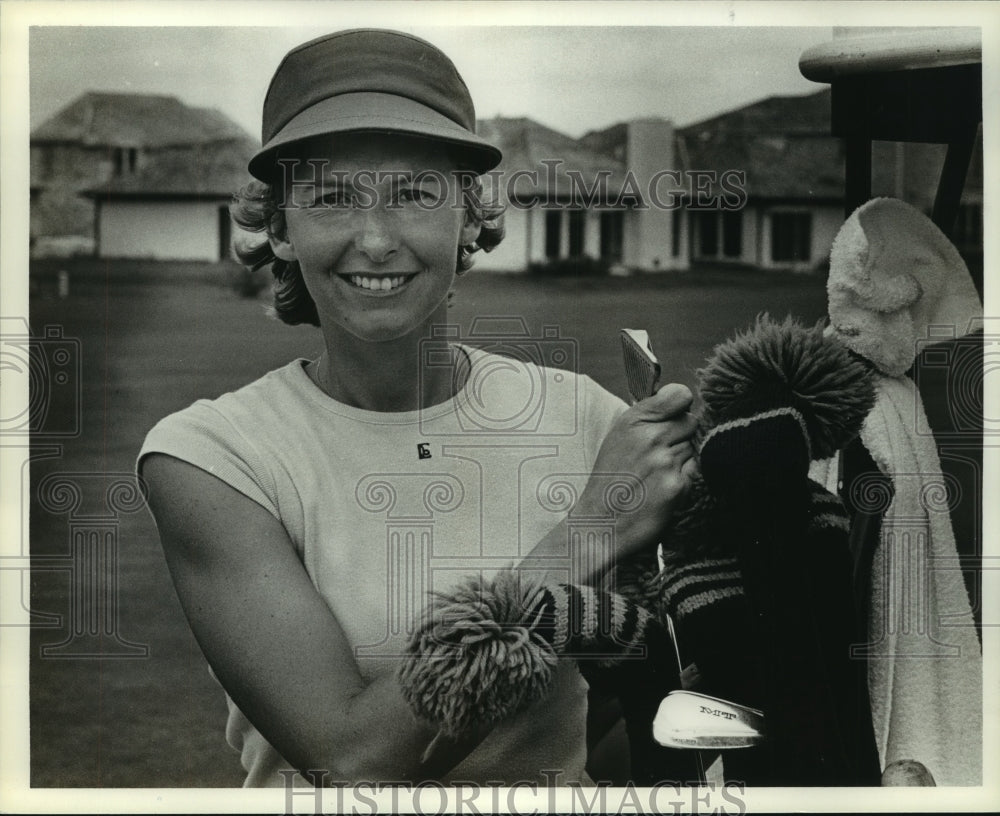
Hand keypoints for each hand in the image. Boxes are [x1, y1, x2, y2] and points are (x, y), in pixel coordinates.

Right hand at [578, 383, 697, 558]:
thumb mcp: (617, 438)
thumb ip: (646, 419)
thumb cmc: (608, 482)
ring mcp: (665, 461)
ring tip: (657, 475)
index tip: (675, 416)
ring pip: (693, 447)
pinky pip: (695, 471)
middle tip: (661, 454)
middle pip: (691, 422)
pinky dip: (684, 480)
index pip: (680, 395)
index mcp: (633, 421)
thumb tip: (677, 404)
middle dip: (681, 436)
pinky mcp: (677, 486)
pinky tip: (663, 488)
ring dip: (682, 460)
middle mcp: (650, 437)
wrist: (600, 522)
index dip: (681, 406)